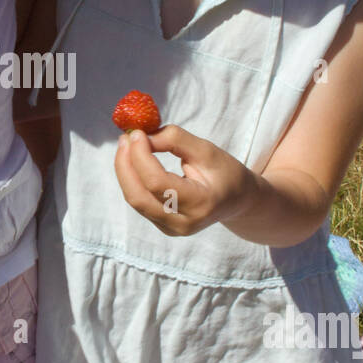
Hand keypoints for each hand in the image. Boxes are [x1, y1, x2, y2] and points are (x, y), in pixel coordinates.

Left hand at [114, 123, 255, 236]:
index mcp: (200, 204)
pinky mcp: (163, 227)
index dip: (141, 156)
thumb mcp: (207, 150)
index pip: (157, 183)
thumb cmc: (224, 172)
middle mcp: (183, 223)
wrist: (237, 200)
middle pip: (138, 197)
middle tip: (125, 138)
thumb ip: (175, 139)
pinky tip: (134, 160)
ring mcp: (171, 229)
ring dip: (125, 170)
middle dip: (125, 164)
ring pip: (135, 199)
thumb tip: (142, 136)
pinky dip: (132, 179)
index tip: (137, 133)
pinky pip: (140, 201)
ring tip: (127, 145)